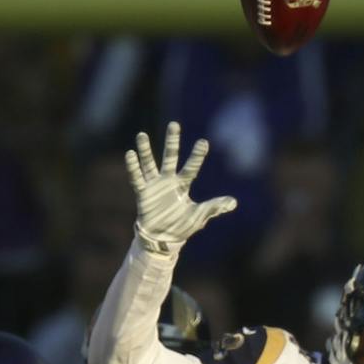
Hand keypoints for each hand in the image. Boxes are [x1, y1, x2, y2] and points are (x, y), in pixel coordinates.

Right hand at [126, 124, 234, 255]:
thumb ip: (214, 208)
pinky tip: (130, 154)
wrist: (163, 239)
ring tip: (142, 135)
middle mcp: (168, 181)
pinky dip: (133, 167)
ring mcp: (154, 185)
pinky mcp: (143, 193)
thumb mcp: (199, 217)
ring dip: (146, 150)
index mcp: (183, 185)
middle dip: (172, 142)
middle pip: (170, 158)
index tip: (204, 142)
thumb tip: (234, 203)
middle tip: (174, 124)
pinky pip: (137, 178)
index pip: (191, 168)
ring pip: (149, 164)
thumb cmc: (181, 225)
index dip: (197, 156)